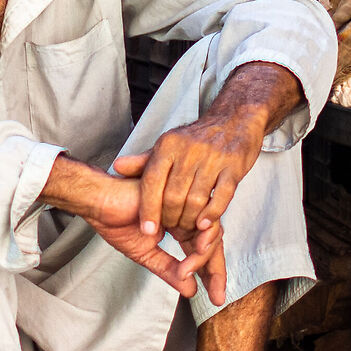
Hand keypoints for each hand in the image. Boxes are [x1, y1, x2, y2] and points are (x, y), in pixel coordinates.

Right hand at [42, 158, 220, 298]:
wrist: (99, 202)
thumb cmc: (115, 221)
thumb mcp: (146, 254)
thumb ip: (169, 270)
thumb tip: (191, 291)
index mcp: (180, 225)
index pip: (201, 251)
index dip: (210, 275)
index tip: (215, 297)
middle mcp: (187, 214)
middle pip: (213, 243)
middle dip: (217, 272)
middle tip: (217, 296)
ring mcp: (186, 203)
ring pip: (211, 234)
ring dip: (202, 258)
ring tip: (186, 272)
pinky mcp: (184, 196)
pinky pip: (203, 220)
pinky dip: (201, 241)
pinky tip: (193, 255)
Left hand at [111, 61, 300, 249]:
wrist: (234, 120)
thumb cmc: (195, 140)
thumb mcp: (167, 145)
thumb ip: (143, 161)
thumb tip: (117, 167)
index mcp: (168, 146)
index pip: (152, 181)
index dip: (148, 208)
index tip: (147, 230)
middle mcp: (189, 150)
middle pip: (173, 195)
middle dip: (170, 218)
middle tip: (171, 230)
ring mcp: (213, 158)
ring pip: (196, 199)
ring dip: (189, 220)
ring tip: (186, 229)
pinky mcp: (234, 167)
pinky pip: (221, 197)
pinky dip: (211, 214)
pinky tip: (204, 225)